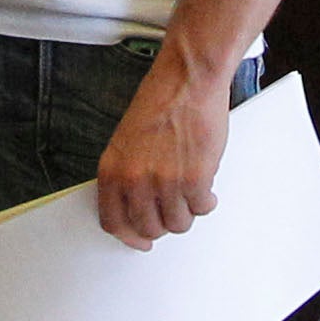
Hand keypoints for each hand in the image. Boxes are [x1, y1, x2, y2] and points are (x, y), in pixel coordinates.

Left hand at [96, 43, 234, 245]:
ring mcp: (165, 182)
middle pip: (148, 227)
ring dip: (186, 212)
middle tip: (172, 209)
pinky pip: (201, 208)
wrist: (187, 80)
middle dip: (162, 223)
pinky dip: (206, 201)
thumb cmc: (160, 102)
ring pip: (177, 223)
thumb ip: (128, 175)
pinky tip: (205, 185)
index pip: (113, 221)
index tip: (140, 240)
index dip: (129, 236)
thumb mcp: (126, 141)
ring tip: (190, 192)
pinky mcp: (195, 179)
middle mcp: (136, 179)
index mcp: (113, 170)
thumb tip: (137, 206)